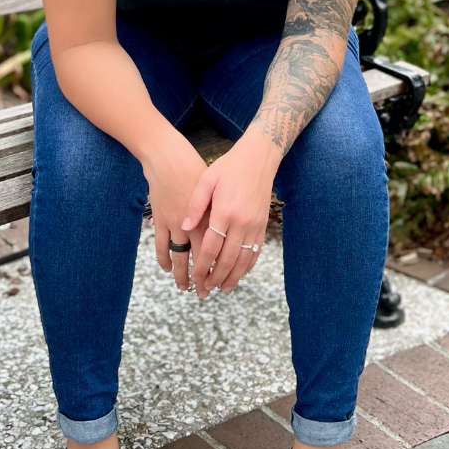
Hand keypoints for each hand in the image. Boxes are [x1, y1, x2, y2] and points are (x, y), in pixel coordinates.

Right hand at [143, 133, 210, 291]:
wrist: (168, 156)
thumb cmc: (195, 168)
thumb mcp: (215, 187)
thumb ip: (219, 212)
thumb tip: (224, 233)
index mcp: (213, 216)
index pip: (219, 251)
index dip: (219, 270)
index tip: (220, 284)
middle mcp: (195, 223)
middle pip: (201, 259)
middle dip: (203, 279)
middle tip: (204, 293)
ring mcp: (175, 222)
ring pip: (180, 256)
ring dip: (182, 274)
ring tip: (185, 287)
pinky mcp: (160, 219)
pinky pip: (161, 245)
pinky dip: (164, 258)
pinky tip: (167, 268)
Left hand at [181, 128, 281, 297]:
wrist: (259, 158)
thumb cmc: (229, 167)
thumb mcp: (207, 180)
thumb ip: (195, 205)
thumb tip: (185, 227)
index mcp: (225, 212)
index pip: (211, 247)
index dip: (202, 266)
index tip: (195, 278)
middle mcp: (242, 222)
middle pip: (228, 259)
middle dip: (216, 277)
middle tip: (206, 290)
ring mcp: (255, 224)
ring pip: (244, 259)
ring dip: (234, 277)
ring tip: (223, 289)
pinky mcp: (263, 224)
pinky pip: (256, 251)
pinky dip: (248, 265)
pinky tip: (240, 274)